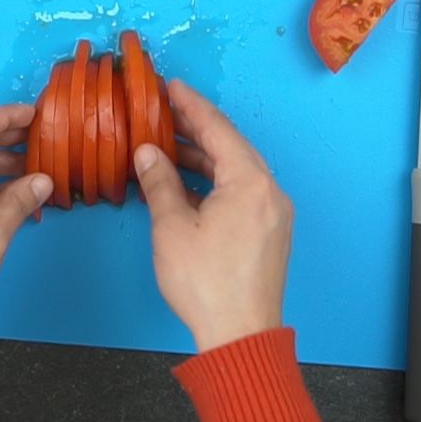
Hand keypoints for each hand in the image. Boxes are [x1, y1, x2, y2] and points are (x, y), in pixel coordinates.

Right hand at [133, 80, 293, 351]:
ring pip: (236, 170)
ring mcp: (273, 213)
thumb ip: (159, 182)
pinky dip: (213, 181)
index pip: (218, 129)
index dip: (190, 105)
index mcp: (250, 182)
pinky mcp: (268, 232)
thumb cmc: (206, 283)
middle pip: (230, 146)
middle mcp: (269, 191)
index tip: (171, 87)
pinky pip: (241, 191)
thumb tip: (147, 153)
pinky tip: (186, 183)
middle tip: (165, 110)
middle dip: (196, 128)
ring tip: (168, 146)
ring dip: (203, 157)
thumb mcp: (172, 227)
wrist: (239, 335)